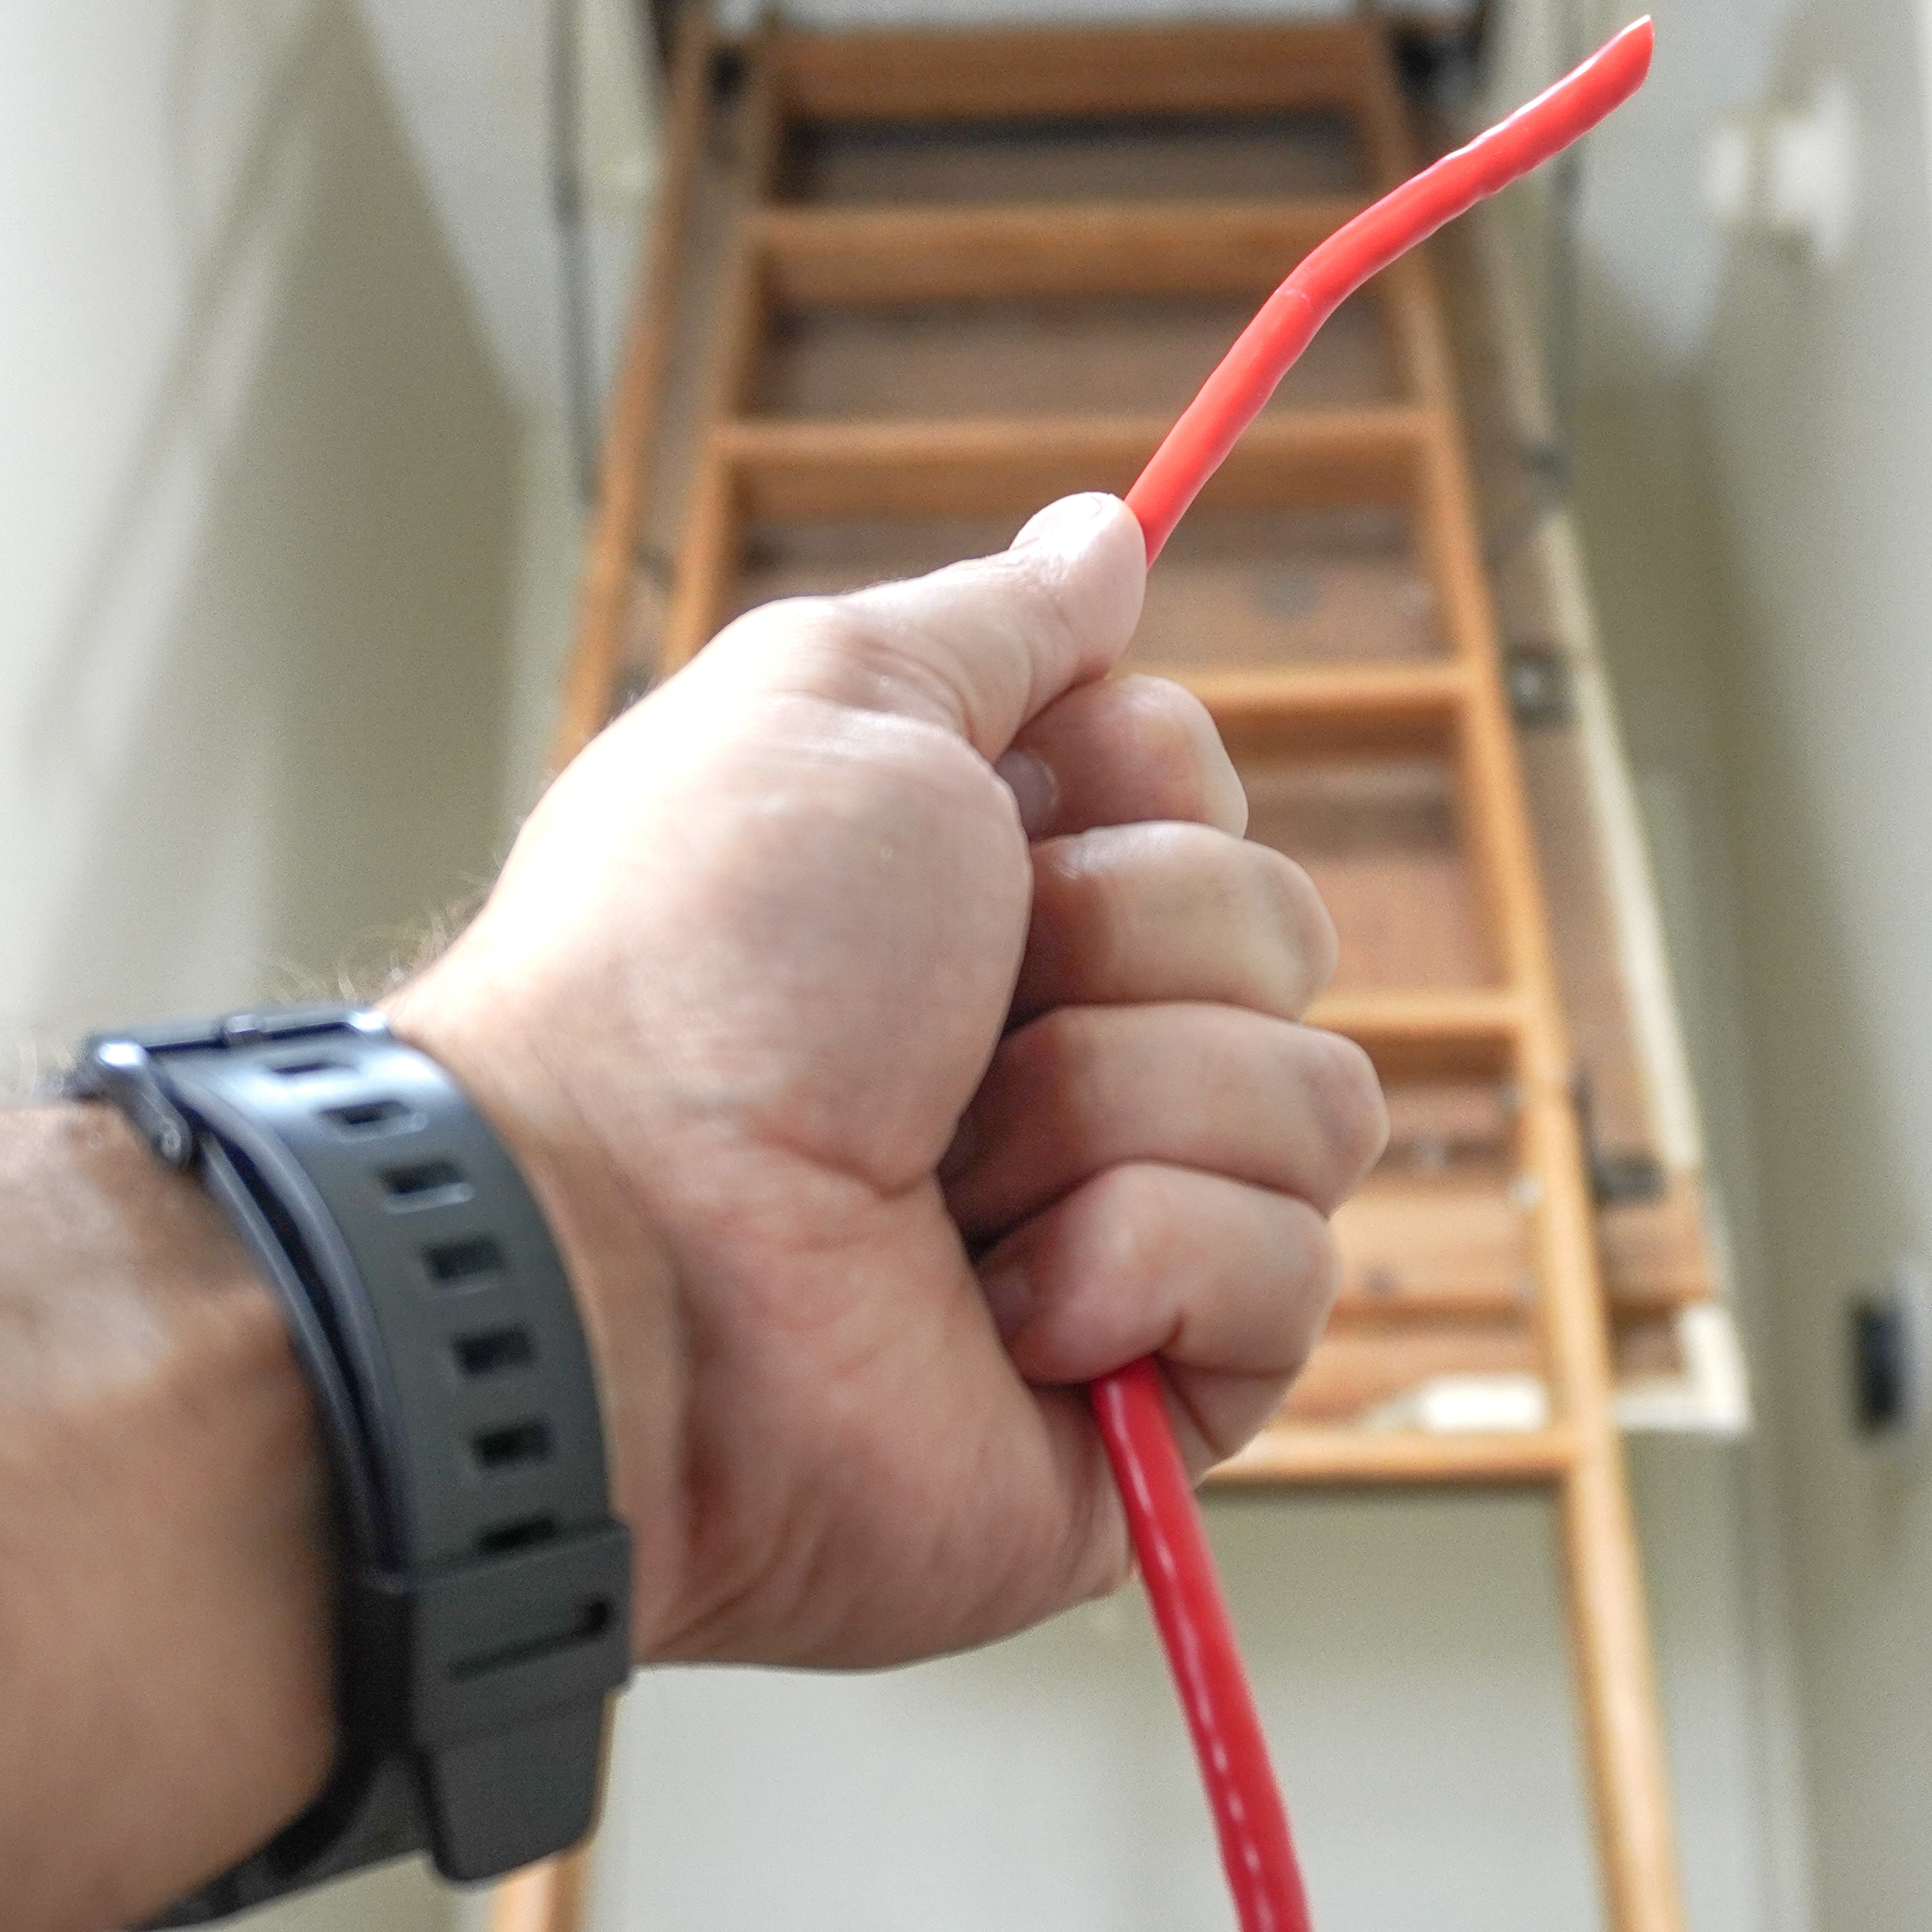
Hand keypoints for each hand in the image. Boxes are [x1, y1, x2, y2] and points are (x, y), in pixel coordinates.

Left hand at [392, 494, 1382, 1668]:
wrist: (616, 1256)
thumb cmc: (692, 973)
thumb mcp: (832, 700)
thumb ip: (997, 625)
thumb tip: (1106, 535)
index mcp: (986, 894)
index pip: (1207, 789)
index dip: (1138, 790)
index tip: (1001, 821)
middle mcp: (1059, 1053)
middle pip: (1285, 933)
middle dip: (1125, 951)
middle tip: (946, 1019)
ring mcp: (1118, 1231)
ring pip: (1315, 1102)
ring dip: (1120, 1111)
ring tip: (942, 1178)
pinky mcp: (1154, 1396)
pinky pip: (1290, 1277)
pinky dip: (1140, 1266)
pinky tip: (992, 1305)